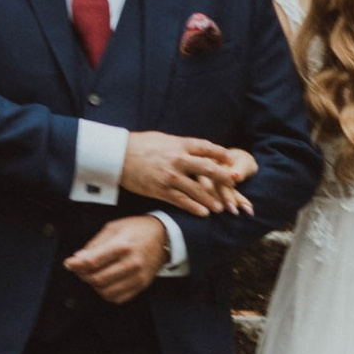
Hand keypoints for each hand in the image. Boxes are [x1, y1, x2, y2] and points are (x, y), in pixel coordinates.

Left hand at [64, 216, 169, 303]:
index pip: (93, 261)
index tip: (69, 264)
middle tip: (81, 270)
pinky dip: (107, 294)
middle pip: (98, 279)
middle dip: (84, 276)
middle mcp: (132, 262)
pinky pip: (118, 298)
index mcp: (122, 245)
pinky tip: (106, 283)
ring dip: (95, 286)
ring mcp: (138, 276)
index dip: (77, 265)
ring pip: (106, 292)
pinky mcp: (142, 285)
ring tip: (94, 275)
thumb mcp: (113, 228)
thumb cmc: (137, 229)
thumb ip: (94, 245)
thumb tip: (77, 260)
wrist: (164, 236)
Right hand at [119, 131, 256, 215]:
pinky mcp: (161, 190)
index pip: (207, 148)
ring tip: (221, 207)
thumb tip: (196, 149)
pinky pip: (181, 201)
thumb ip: (181, 145)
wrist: (118, 155)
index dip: (221, 154)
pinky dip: (194, 208)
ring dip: (211, 199)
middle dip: (223, 177)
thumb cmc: (140, 145)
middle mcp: (178, 160)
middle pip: (208, 168)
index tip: (231, 160)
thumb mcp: (164, 139)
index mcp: (180, 144)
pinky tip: (203, 213)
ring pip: (197, 189)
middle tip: (235, 184)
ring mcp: (171, 176)